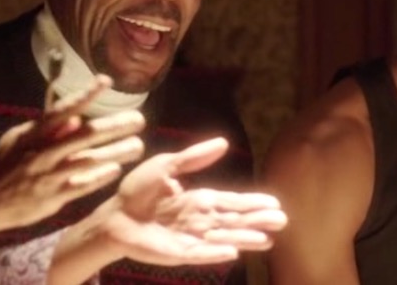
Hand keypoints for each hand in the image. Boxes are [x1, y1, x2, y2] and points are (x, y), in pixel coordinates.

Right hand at [0, 74, 146, 234]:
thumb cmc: (5, 165)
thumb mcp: (19, 140)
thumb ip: (46, 129)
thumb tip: (74, 118)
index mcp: (32, 134)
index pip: (62, 109)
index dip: (85, 95)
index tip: (106, 81)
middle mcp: (42, 153)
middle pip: (86, 135)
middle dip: (115, 126)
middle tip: (138, 120)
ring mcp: (48, 176)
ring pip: (90, 160)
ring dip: (117, 152)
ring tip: (137, 145)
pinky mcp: (53, 198)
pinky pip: (83, 185)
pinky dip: (101, 176)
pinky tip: (116, 169)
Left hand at [99, 137, 288, 264]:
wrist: (113, 215)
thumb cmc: (137, 191)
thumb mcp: (166, 165)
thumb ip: (194, 158)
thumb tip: (224, 143)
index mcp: (198, 200)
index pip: (231, 202)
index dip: (252, 203)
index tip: (274, 202)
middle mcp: (199, 220)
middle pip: (234, 221)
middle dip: (257, 220)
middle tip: (282, 220)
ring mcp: (191, 238)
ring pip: (224, 238)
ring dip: (245, 238)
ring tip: (268, 239)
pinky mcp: (178, 253)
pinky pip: (201, 254)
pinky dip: (216, 253)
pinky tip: (233, 252)